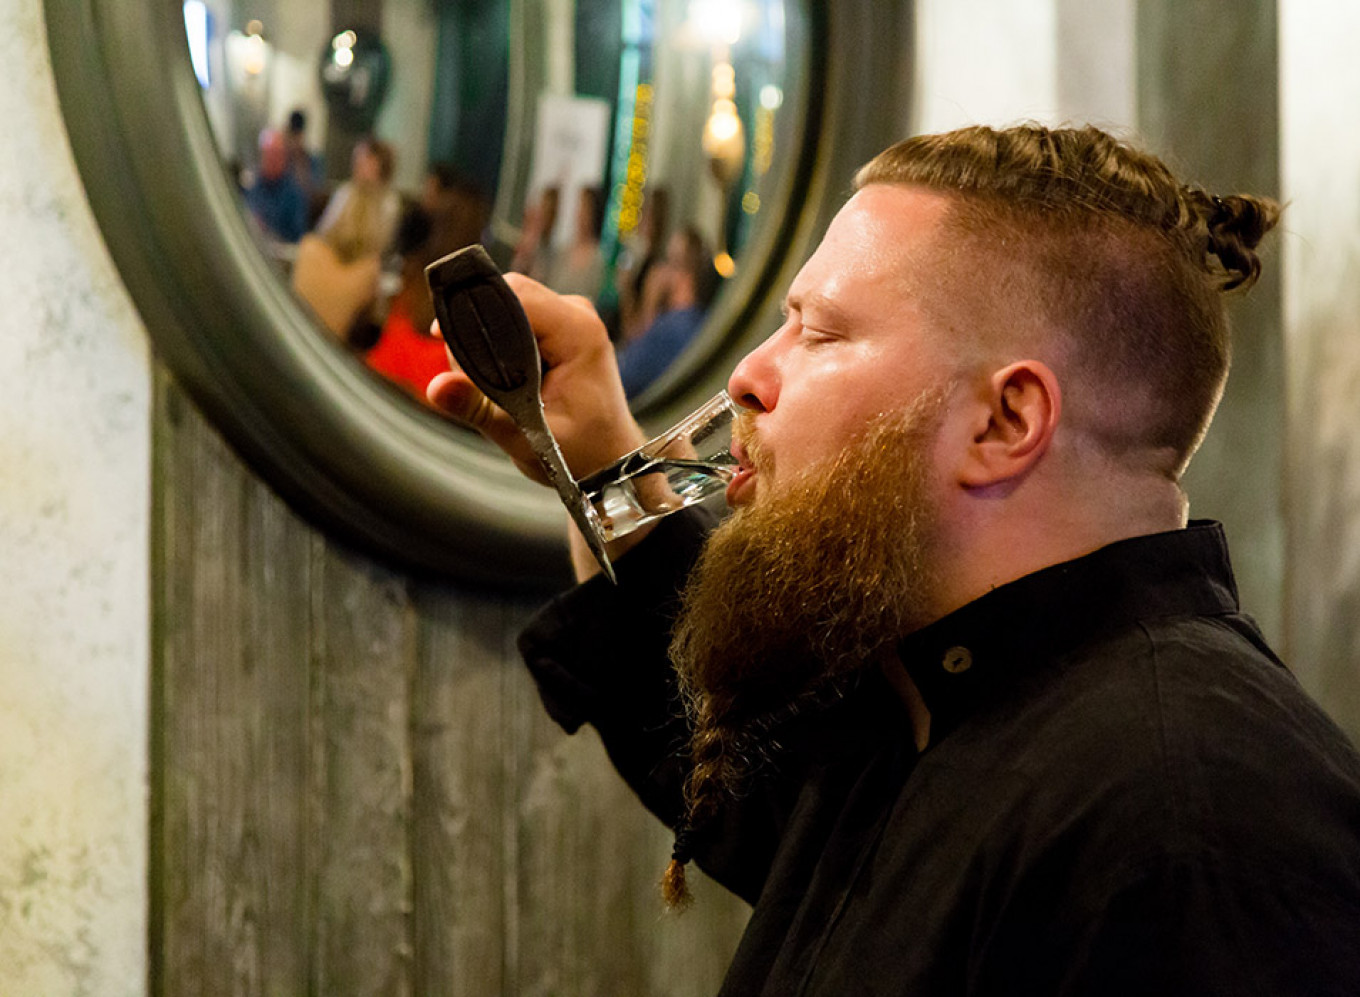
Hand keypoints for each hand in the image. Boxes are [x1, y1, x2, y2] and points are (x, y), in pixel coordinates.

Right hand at [426, 273, 645, 485]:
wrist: (609, 459)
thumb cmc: (581, 451)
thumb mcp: (525, 437)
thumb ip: (479, 409)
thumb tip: (436, 387)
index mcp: (578, 333)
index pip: (513, 294)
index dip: (471, 308)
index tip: (441, 337)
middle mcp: (578, 315)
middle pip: (506, 293)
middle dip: (476, 328)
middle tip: (467, 376)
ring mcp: (570, 317)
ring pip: (508, 303)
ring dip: (486, 337)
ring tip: (488, 384)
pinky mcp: (560, 325)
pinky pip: (517, 315)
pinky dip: (499, 341)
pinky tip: (500, 376)